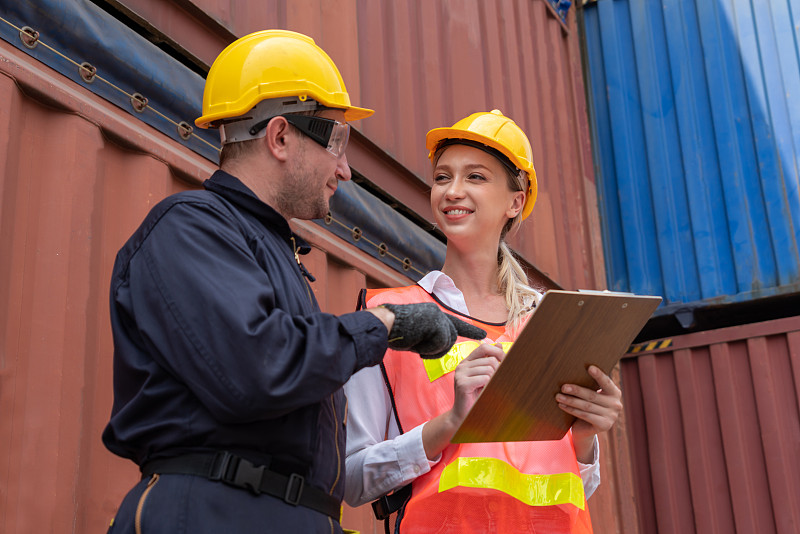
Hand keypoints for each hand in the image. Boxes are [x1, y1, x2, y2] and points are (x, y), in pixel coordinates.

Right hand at [381, 303, 485, 357]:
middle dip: (437, 347)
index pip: (456, 324)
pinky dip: (428, 348)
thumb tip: (441, 345)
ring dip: (432, 348)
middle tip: (419, 347)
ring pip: (446, 341)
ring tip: (415, 342)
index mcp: (434, 314)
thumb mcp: (418, 334)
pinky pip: (440, 343)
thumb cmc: (396, 332)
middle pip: (451, 337)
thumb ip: (432, 337)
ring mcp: (437, 316)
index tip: (484, 335)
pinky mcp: (435, 321)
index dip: (470, 330)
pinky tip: (416, 341)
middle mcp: (438, 312)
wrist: (385, 324)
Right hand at [421, 343, 503, 459]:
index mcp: (467, 362)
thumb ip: (490, 362)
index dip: (498, 353)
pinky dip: (489, 386)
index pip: (484, 347)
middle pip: (489, 359)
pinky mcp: (462, 384)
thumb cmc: (476, 397)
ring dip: (493, 380)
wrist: (463, 416)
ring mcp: (460, 374)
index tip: (506, 363)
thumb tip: (500, 345)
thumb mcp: (484, 377)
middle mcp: (462, 365)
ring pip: (488, 369)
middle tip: (496, 382)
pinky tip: (484, 392)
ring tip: (487, 389)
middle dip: (498, 370)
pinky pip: (485, 378)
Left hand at [557, 365, 621, 458]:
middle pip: (592, 395)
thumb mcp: (591, 395)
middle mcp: (616, 404)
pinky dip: (572, 410)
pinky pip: (585, 415)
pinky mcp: (604, 426)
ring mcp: (612, 416)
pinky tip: (562, 405)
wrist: (586, 429)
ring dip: (571, 400)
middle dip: (576, 390)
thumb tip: (572, 372)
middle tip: (563, 387)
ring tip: (558, 396)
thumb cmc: (587, 406)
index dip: (598, 375)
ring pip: (587, 406)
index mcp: (615, 392)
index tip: (589, 367)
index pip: (606, 382)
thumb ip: (589, 386)